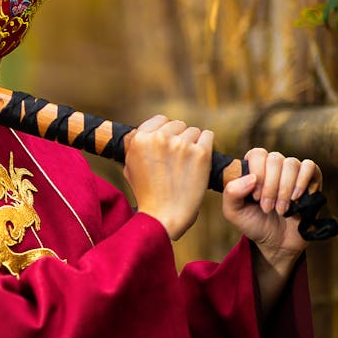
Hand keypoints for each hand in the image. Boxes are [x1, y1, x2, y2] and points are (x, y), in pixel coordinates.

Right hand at [122, 115, 212, 240]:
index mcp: (140, 139)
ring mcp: (181, 145)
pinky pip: (208, 136)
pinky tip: (200, 161)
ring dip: (193, 144)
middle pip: (178, 124)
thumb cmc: (146, 194)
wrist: (163, 216)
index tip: (168, 147)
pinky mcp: (201, 153)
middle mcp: (160, 138)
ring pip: (193, 131)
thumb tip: (144, 131)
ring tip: (187, 165)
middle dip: (179, 138)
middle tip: (178, 160)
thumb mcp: (129, 167)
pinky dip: (206, 146)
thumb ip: (136, 146)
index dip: (165, 133)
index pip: (160, 120)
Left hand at [222, 147, 322, 271]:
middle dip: (270, 186)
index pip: (257, 154)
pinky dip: (302, 182)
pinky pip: (310, 166)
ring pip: (291, 163)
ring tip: (281, 210)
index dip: (257, 173)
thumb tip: (250, 178)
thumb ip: (231, 193)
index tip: (255, 197)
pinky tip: (296, 198)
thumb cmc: (254, 224)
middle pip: (274, 159)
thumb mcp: (234, 212)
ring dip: (285, 189)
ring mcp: (293, 172)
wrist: (277, 242)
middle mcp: (274, 166)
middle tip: (267, 208)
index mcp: (255, 169)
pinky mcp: (311, 179)